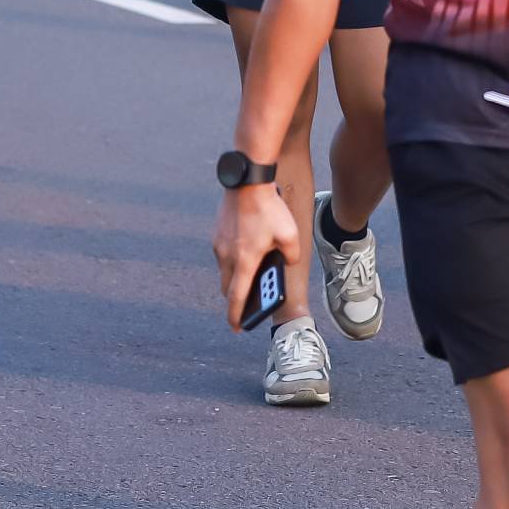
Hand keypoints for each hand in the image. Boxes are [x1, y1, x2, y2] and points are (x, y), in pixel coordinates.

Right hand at [213, 180, 301, 329]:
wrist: (247, 180)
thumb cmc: (269, 209)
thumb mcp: (290, 235)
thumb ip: (290, 256)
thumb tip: (286, 262)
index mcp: (244, 261)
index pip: (236, 297)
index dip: (235, 316)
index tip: (236, 328)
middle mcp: (226, 255)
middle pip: (227, 286)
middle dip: (235, 297)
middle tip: (247, 301)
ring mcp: (219, 242)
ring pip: (224, 268)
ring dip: (234, 275)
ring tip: (251, 274)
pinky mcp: (217, 231)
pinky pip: (223, 252)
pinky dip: (233, 258)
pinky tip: (247, 248)